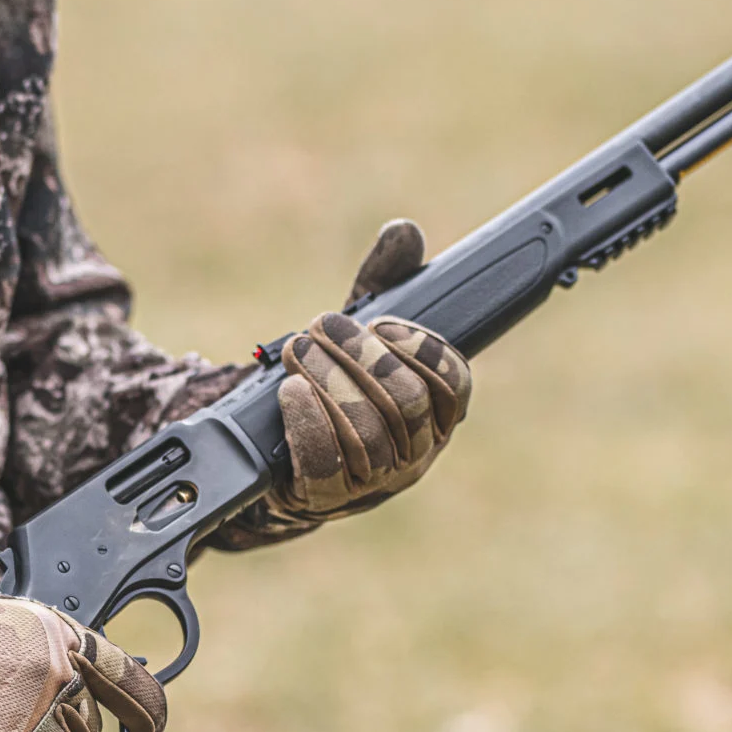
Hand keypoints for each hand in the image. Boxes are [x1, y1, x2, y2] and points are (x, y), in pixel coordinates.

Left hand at [257, 219, 472, 529]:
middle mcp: (416, 453)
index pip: (454, 381)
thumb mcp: (359, 332)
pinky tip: (290, 392)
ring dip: (327, 381)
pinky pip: (327, 465)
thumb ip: (384, 283)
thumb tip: (403, 232)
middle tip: (321, 325)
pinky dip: (308, 422)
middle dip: (361, 356)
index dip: (420, 346)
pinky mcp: (328, 499)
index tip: (381, 320)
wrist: (277, 450)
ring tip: (296, 350)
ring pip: (367, 432)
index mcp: (437, 414)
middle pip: (407, 403)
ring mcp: (374, 483)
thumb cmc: (333, 386)